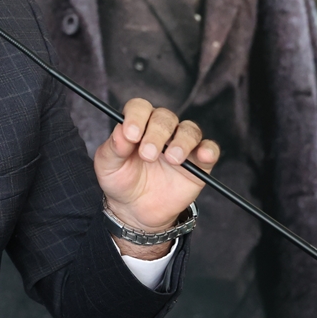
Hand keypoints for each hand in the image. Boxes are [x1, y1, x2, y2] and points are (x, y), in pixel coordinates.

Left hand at [94, 98, 219, 258]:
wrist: (135, 209)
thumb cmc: (120, 180)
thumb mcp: (107, 165)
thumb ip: (113, 147)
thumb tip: (121, 132)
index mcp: (137, 125)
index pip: (140, 108)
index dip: (136, 117)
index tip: (131, 135)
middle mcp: (160, 131)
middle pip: (165, 117)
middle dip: (156, 133)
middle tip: (147, 155)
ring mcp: (181, 145)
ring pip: (189, 130)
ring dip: (182, 141)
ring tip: (172, 160)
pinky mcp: (198, 164)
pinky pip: (210, 149)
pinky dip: (208, 150)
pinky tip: (202, 156)